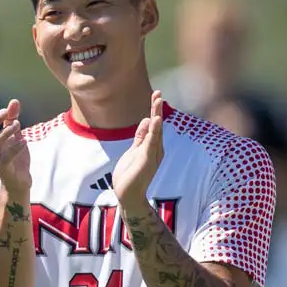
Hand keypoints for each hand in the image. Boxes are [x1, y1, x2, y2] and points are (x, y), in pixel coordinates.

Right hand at [0, 99, 31, 195]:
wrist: (18, 183)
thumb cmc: (15, 158)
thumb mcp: (15, 136)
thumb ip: (12, 120)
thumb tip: (13, 101)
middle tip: (6, 111)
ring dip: (6, 132)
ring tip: (18, 124)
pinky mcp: (4, 170)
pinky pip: (6, 157)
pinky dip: (16, 147)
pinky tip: (24, 141)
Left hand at [113, 91, 166, 205]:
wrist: (128, 194)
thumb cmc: (130, 174)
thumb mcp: (134, 150)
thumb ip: (140, 137)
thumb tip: (146, 120)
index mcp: (151, 145)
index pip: (153, 124)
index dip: (154, 109)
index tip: (155, 94)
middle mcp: (156, 148)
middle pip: (157, 125)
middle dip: (157, 108)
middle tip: (158, 92)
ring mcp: (152, 154)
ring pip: (156, 131)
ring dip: (157, 115)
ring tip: (158, 101)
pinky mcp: (147, 159)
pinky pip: (151, 142)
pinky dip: (154, 130)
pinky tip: (156, 120)